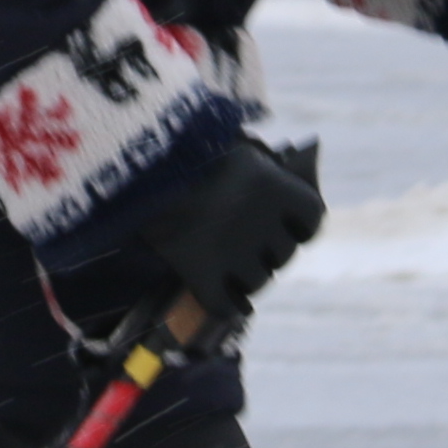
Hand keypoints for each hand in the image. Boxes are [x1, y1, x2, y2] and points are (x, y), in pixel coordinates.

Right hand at [60, 138, 326, 357]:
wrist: (136, 156)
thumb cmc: (185, 143)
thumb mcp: (233, 145)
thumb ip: (260, 169)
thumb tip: (280, 197)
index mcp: (274, 185)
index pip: (311, 218)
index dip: (301, 226)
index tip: (290, 226)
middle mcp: (260, 221)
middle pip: (283, 254)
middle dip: (270, 252)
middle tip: (251, 245)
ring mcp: (230, 250)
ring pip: (257, 282)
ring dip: (249, 277)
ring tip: (233, 268)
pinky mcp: (198, 272)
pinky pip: (223, 303)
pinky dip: (227, 304)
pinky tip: (227, 300)